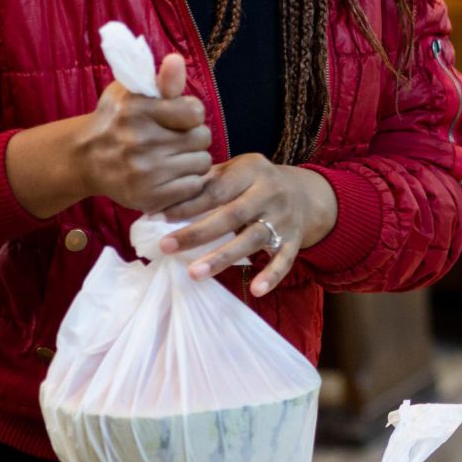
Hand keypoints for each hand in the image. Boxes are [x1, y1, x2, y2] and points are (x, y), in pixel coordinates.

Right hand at [72, 53, 212, 213]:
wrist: (85, 158)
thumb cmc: (116, 120)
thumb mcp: (133, 93)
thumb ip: (162, 80)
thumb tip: (176, 60)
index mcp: (137, 111)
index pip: (195, 112)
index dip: (190, 115)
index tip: (177, 118)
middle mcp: (139, 142)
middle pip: (202, 138)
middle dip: (193, 137)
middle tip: (175, 139)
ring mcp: (144, 172)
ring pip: (201, 163)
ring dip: (192, 160)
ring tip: (173, 157)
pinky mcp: (147, 197)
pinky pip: (193, 187)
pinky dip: (187, 182)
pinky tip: (171, 175)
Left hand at [158, 154, 338, 294]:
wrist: (304, 193)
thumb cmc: (254, 183)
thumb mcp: (235, 170)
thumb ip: (206, 181)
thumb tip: (162, 197)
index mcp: (252, 170)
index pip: (215, 190)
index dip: (187, 206)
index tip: (157, 218)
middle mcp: (270, 193)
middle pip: (231, 215)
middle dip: (197, 233)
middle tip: (166, 247)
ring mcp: (284, 218)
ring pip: (253, 239)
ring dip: (223, 258)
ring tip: (195, 274)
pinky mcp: (294, 240)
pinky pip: (284, 260)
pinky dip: (271, 276)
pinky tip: (255, 290)